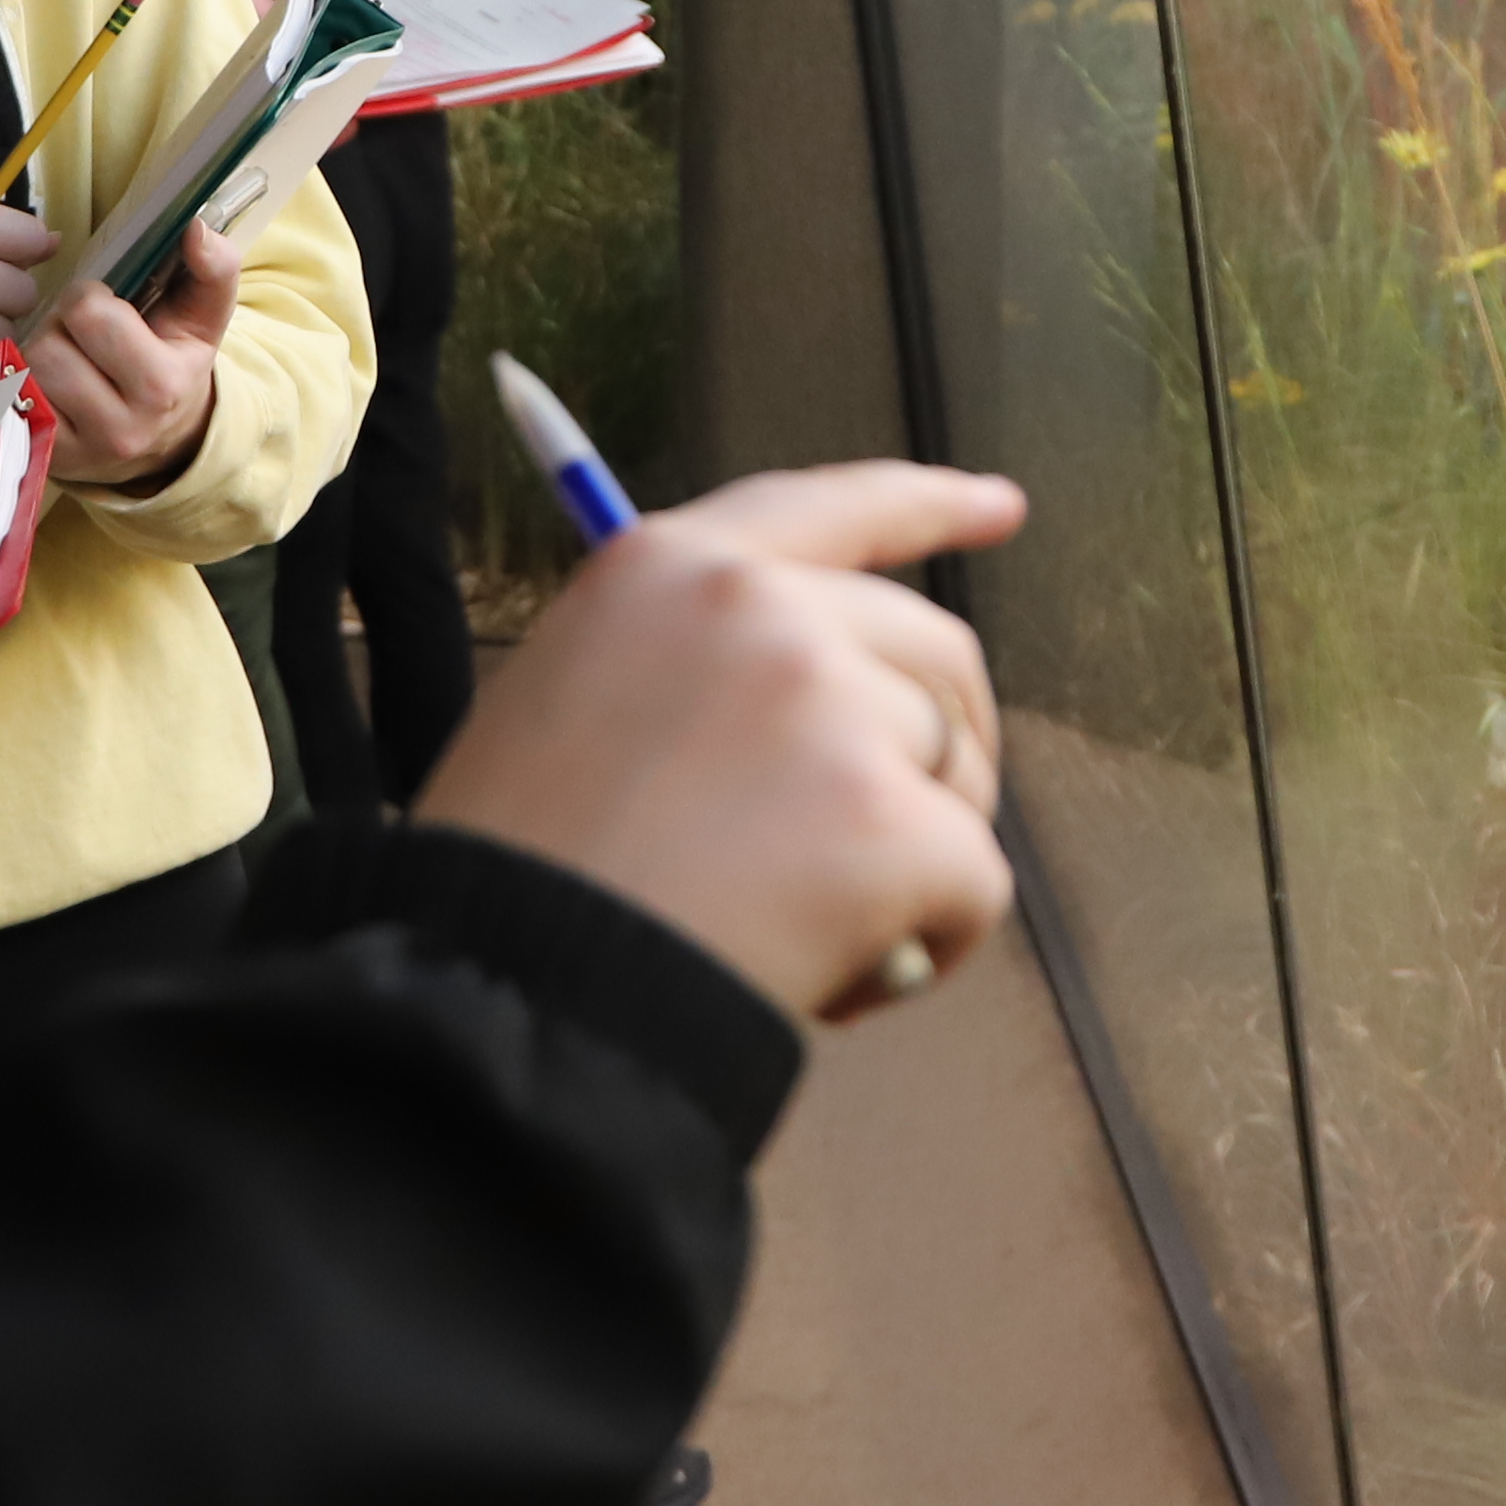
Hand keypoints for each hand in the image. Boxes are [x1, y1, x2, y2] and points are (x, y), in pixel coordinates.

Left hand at [29, 216, 235, 486]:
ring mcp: (80, 451)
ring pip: (24, 373)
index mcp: (163, 385)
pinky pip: (8, 403)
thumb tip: (195, 228)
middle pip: (48, 344)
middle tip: (77, 330)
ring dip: (36, 353)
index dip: (89, 296)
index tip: (105, 305)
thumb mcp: (205, 318)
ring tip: (63, 353)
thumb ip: (214, 268)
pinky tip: (44, 380)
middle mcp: (122, 428)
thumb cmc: (176, 361)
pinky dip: (20, 382)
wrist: (165, 440)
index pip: (89, 314)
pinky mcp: (46, 460)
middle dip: (58, 326)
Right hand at [418, 465, 1022, 1022]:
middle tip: (896, 844)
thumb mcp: (570, 701)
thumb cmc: (525, 878)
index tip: (1000, 507)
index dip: (926, 507)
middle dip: (942, 746)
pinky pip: (974, 881)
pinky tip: (846, 980)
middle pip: (932, 651)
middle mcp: (758, 608)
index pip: (831, 509)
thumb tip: (832, 716)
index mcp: (668, 566)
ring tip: (826, 930)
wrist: (505, 998)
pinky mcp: (886, 819)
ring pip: (956, 769)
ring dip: (923, 853)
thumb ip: (693, 666)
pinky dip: (938, 941)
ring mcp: (829, 706)